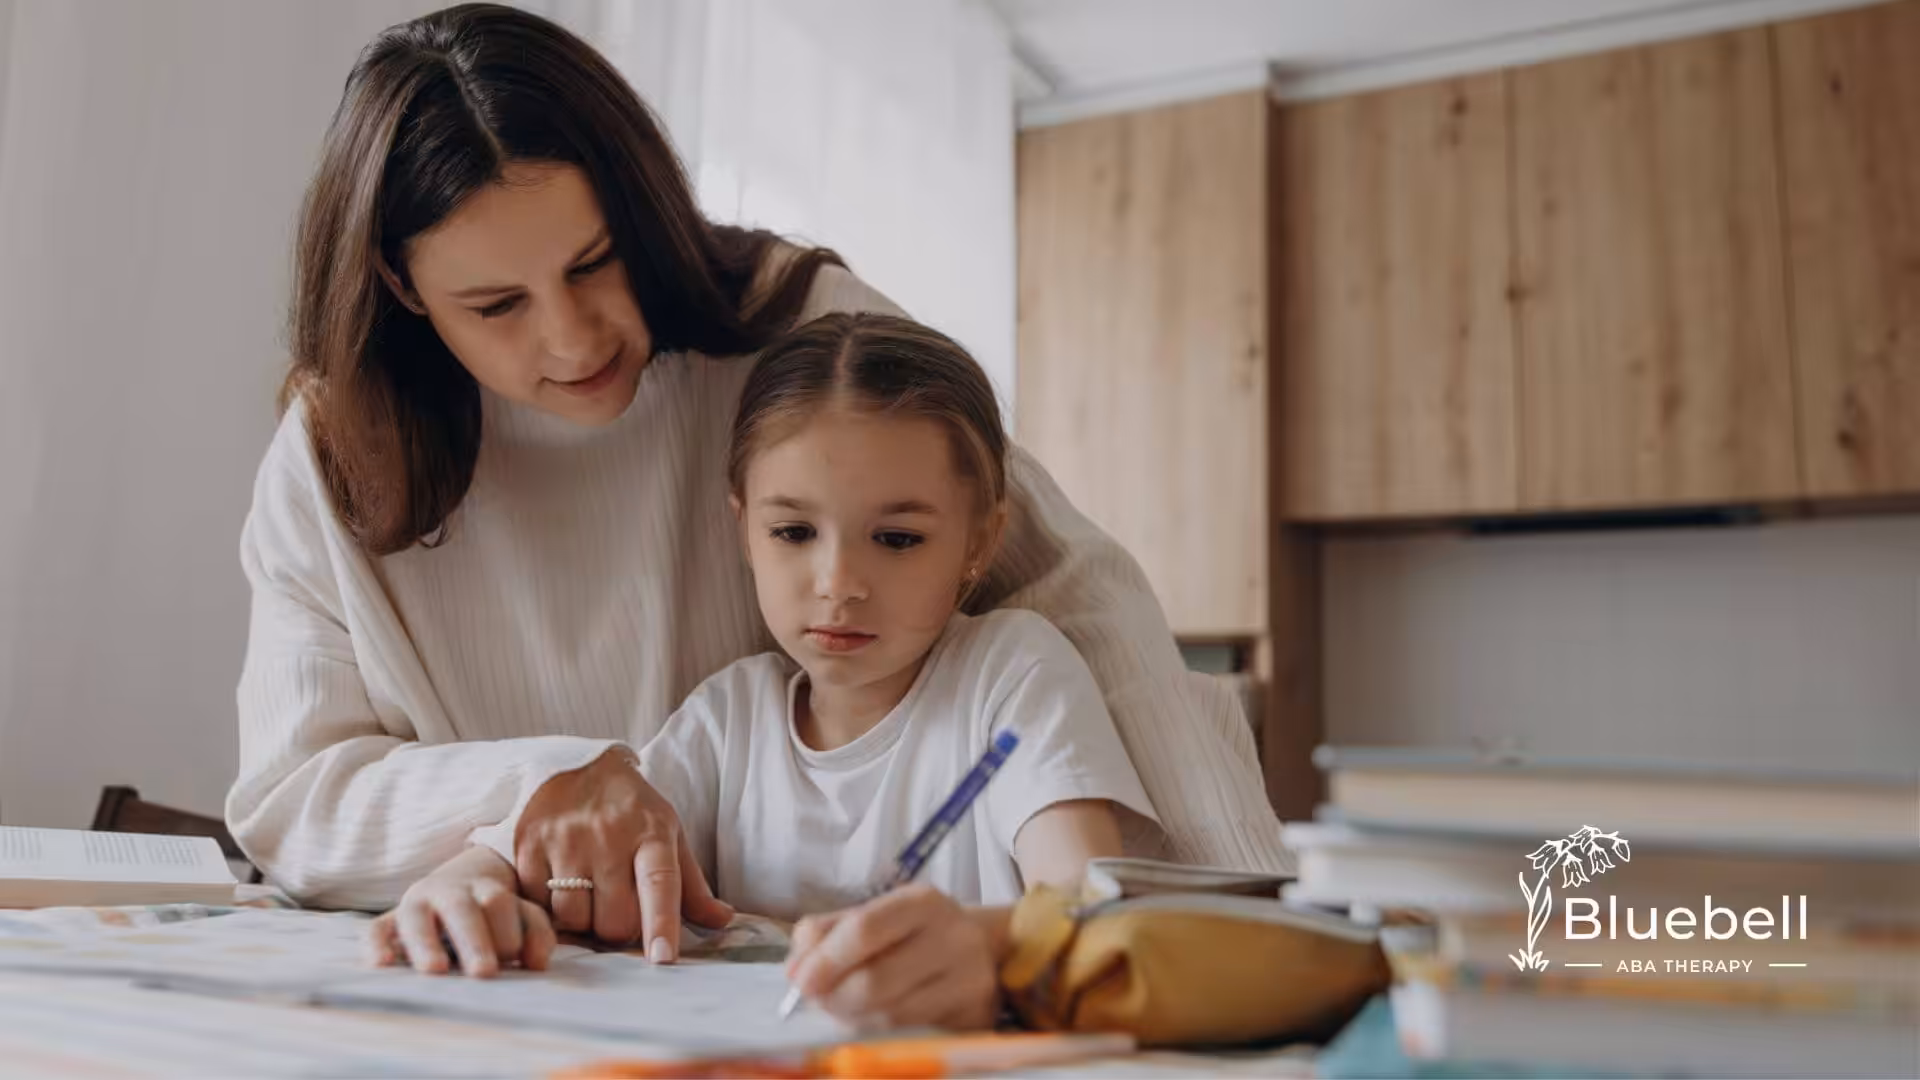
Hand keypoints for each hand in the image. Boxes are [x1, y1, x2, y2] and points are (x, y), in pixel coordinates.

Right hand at [369, 845, 555, 977]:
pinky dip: (377, 944)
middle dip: (474, 940)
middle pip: (461, 909)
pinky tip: (383, 964)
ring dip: (426, 943)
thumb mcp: (522, 916)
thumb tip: (537, 963)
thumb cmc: (496, 916)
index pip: (498, 903)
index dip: (508, 930)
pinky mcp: (389, 923)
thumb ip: (537, 933)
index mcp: (485, 889)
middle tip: (484, 971)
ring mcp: (416, 905)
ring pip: (416, 916)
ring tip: (435, 970)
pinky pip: (376, 929)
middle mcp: (449, 893)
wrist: (457, 889)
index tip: (513, 958)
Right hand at [514, 745, 732, 957]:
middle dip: (617, 928)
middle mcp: (609, 835)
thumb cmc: (631, 811)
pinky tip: (558, 883)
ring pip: (573, 918)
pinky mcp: (530, 843)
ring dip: (581, 920)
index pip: (660, 883)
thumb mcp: (669, 835)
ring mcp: (567, 838)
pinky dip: (548, 905)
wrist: (577, 765)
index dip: (661, 923)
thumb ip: (691, 884)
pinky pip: (538, 902)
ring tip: (586, 894)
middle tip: (615, 906)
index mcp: (652, 833)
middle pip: (613, 919)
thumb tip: (723, 921)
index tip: (662, 958)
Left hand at [784, 885, 1009, 1030]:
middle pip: (875, 981)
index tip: (800, 981)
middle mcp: (954, 937)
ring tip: (843, 1009)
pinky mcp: (975, 1018)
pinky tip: (872, 1020)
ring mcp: (971, 981)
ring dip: (853, 1018)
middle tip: (817, 1001)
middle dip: (834, 998)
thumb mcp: (870, 916)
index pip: (865, 929)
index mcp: (923, 902)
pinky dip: (880, 1033)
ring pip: (891, 1016)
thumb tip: (796, 970)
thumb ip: (824, 934)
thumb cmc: (908, 934)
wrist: (977, 951)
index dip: (826, 960)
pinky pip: (912, 1035)